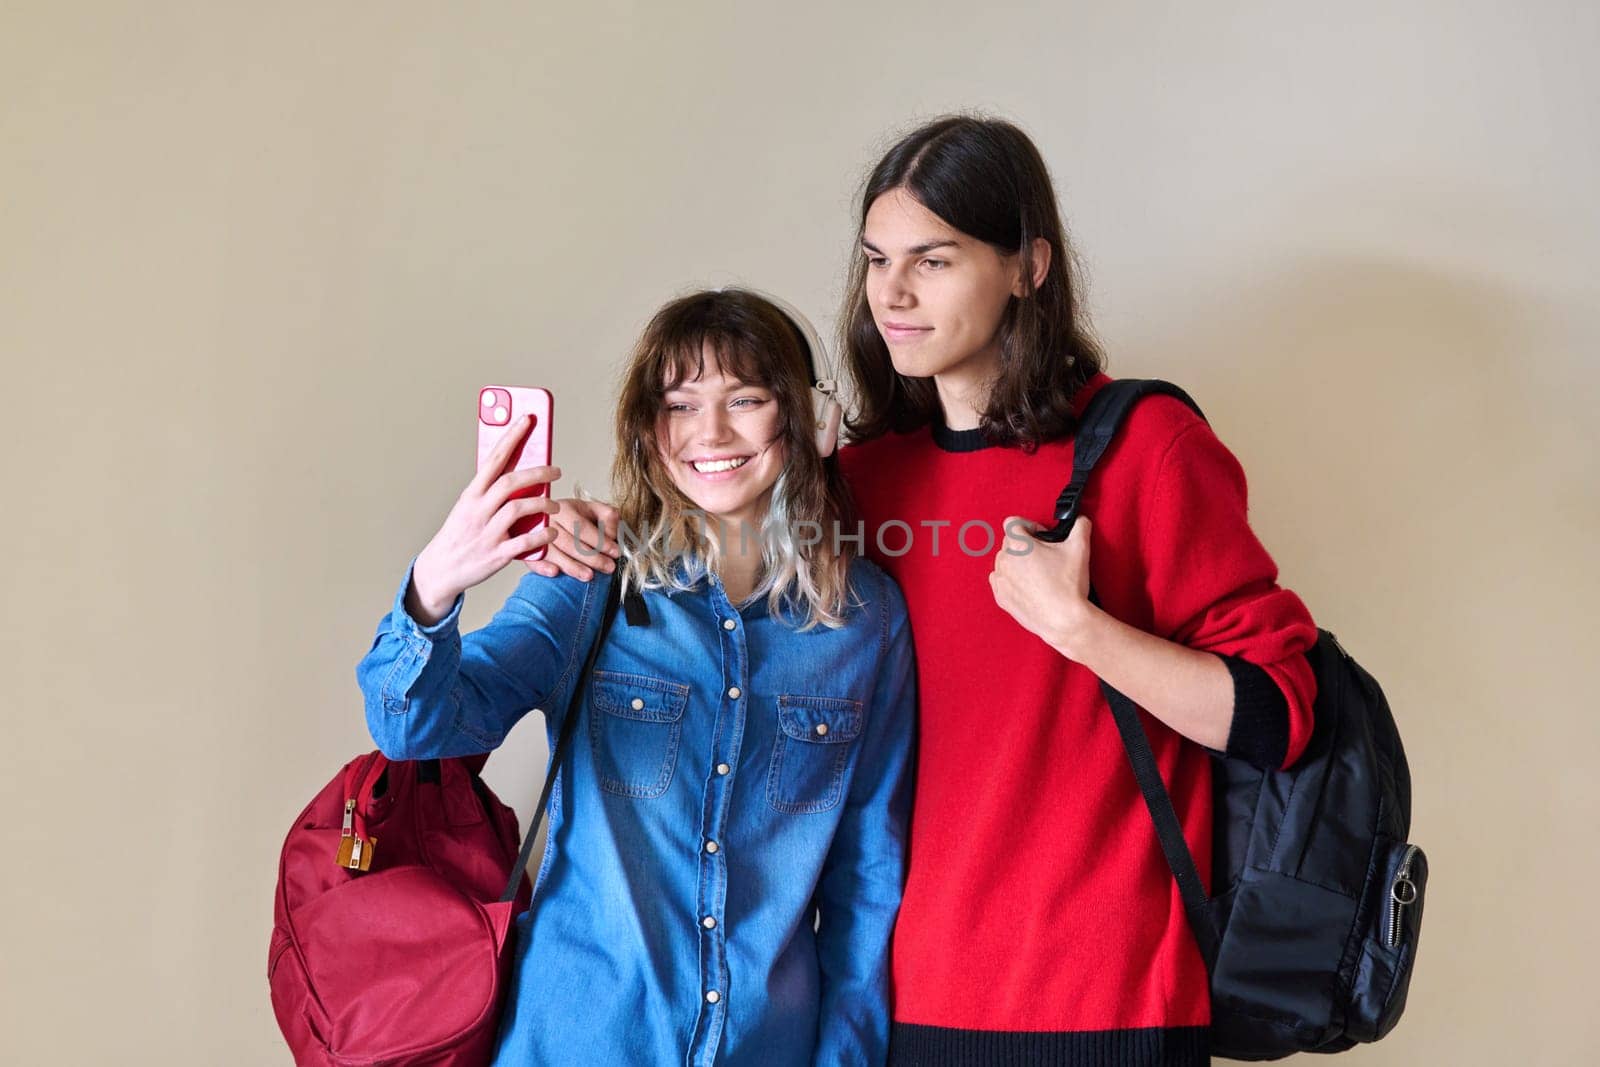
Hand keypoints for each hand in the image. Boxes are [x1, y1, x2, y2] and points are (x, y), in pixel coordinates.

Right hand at [408, 415, 561, 620]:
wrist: (440, 570)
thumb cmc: (460, 534)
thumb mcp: (468, 507)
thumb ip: (490, 491)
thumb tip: (518, 470)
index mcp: (471, 495)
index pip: (493, 459)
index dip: (512, 437)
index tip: (527, 419)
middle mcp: (477, 510)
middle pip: (510, 483)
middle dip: (537, 472)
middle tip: (556, 470)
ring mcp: (486, 533)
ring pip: (518, 509)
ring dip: (542, 503)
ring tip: (554, 504)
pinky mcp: (496, 555)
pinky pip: (524, 542)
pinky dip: (541, 535)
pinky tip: (552, 532)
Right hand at [526, 497, 621, 580]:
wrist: (548, 519)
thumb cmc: (573, 517)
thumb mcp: (592, 510)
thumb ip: (607, 516)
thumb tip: (613, 528)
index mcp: (562, 508)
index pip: (582, 527)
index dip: (600, 541)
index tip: (615, 552)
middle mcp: (546, 521)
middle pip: (570, 543)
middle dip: (592, 558)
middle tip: (608, 567)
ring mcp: (534, 537)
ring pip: (554, 554)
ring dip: (572, 566)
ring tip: (590, 576)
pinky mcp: (527, 551)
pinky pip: (533, 561)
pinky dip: (543, 568)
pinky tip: (555, 573)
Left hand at [989, 515, 1102, 660]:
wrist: (1064, 619)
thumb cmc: (1068, 585)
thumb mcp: (1079, 549)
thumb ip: (1080, 527)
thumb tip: (1081, 521)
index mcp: (1018, 545)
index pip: (1013, 523)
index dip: (1030, 526)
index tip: (1042, 537)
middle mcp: (1004, 560)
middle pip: (1009, 542)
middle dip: (1026, 545)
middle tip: (1045, 556)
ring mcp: (1000, 580)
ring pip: (1004, 561)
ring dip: (1017, 562)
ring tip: (1038, 572)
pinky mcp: (1001, 597)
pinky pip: (1000, 580)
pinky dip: (1011, 579)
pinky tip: (1029, 585)